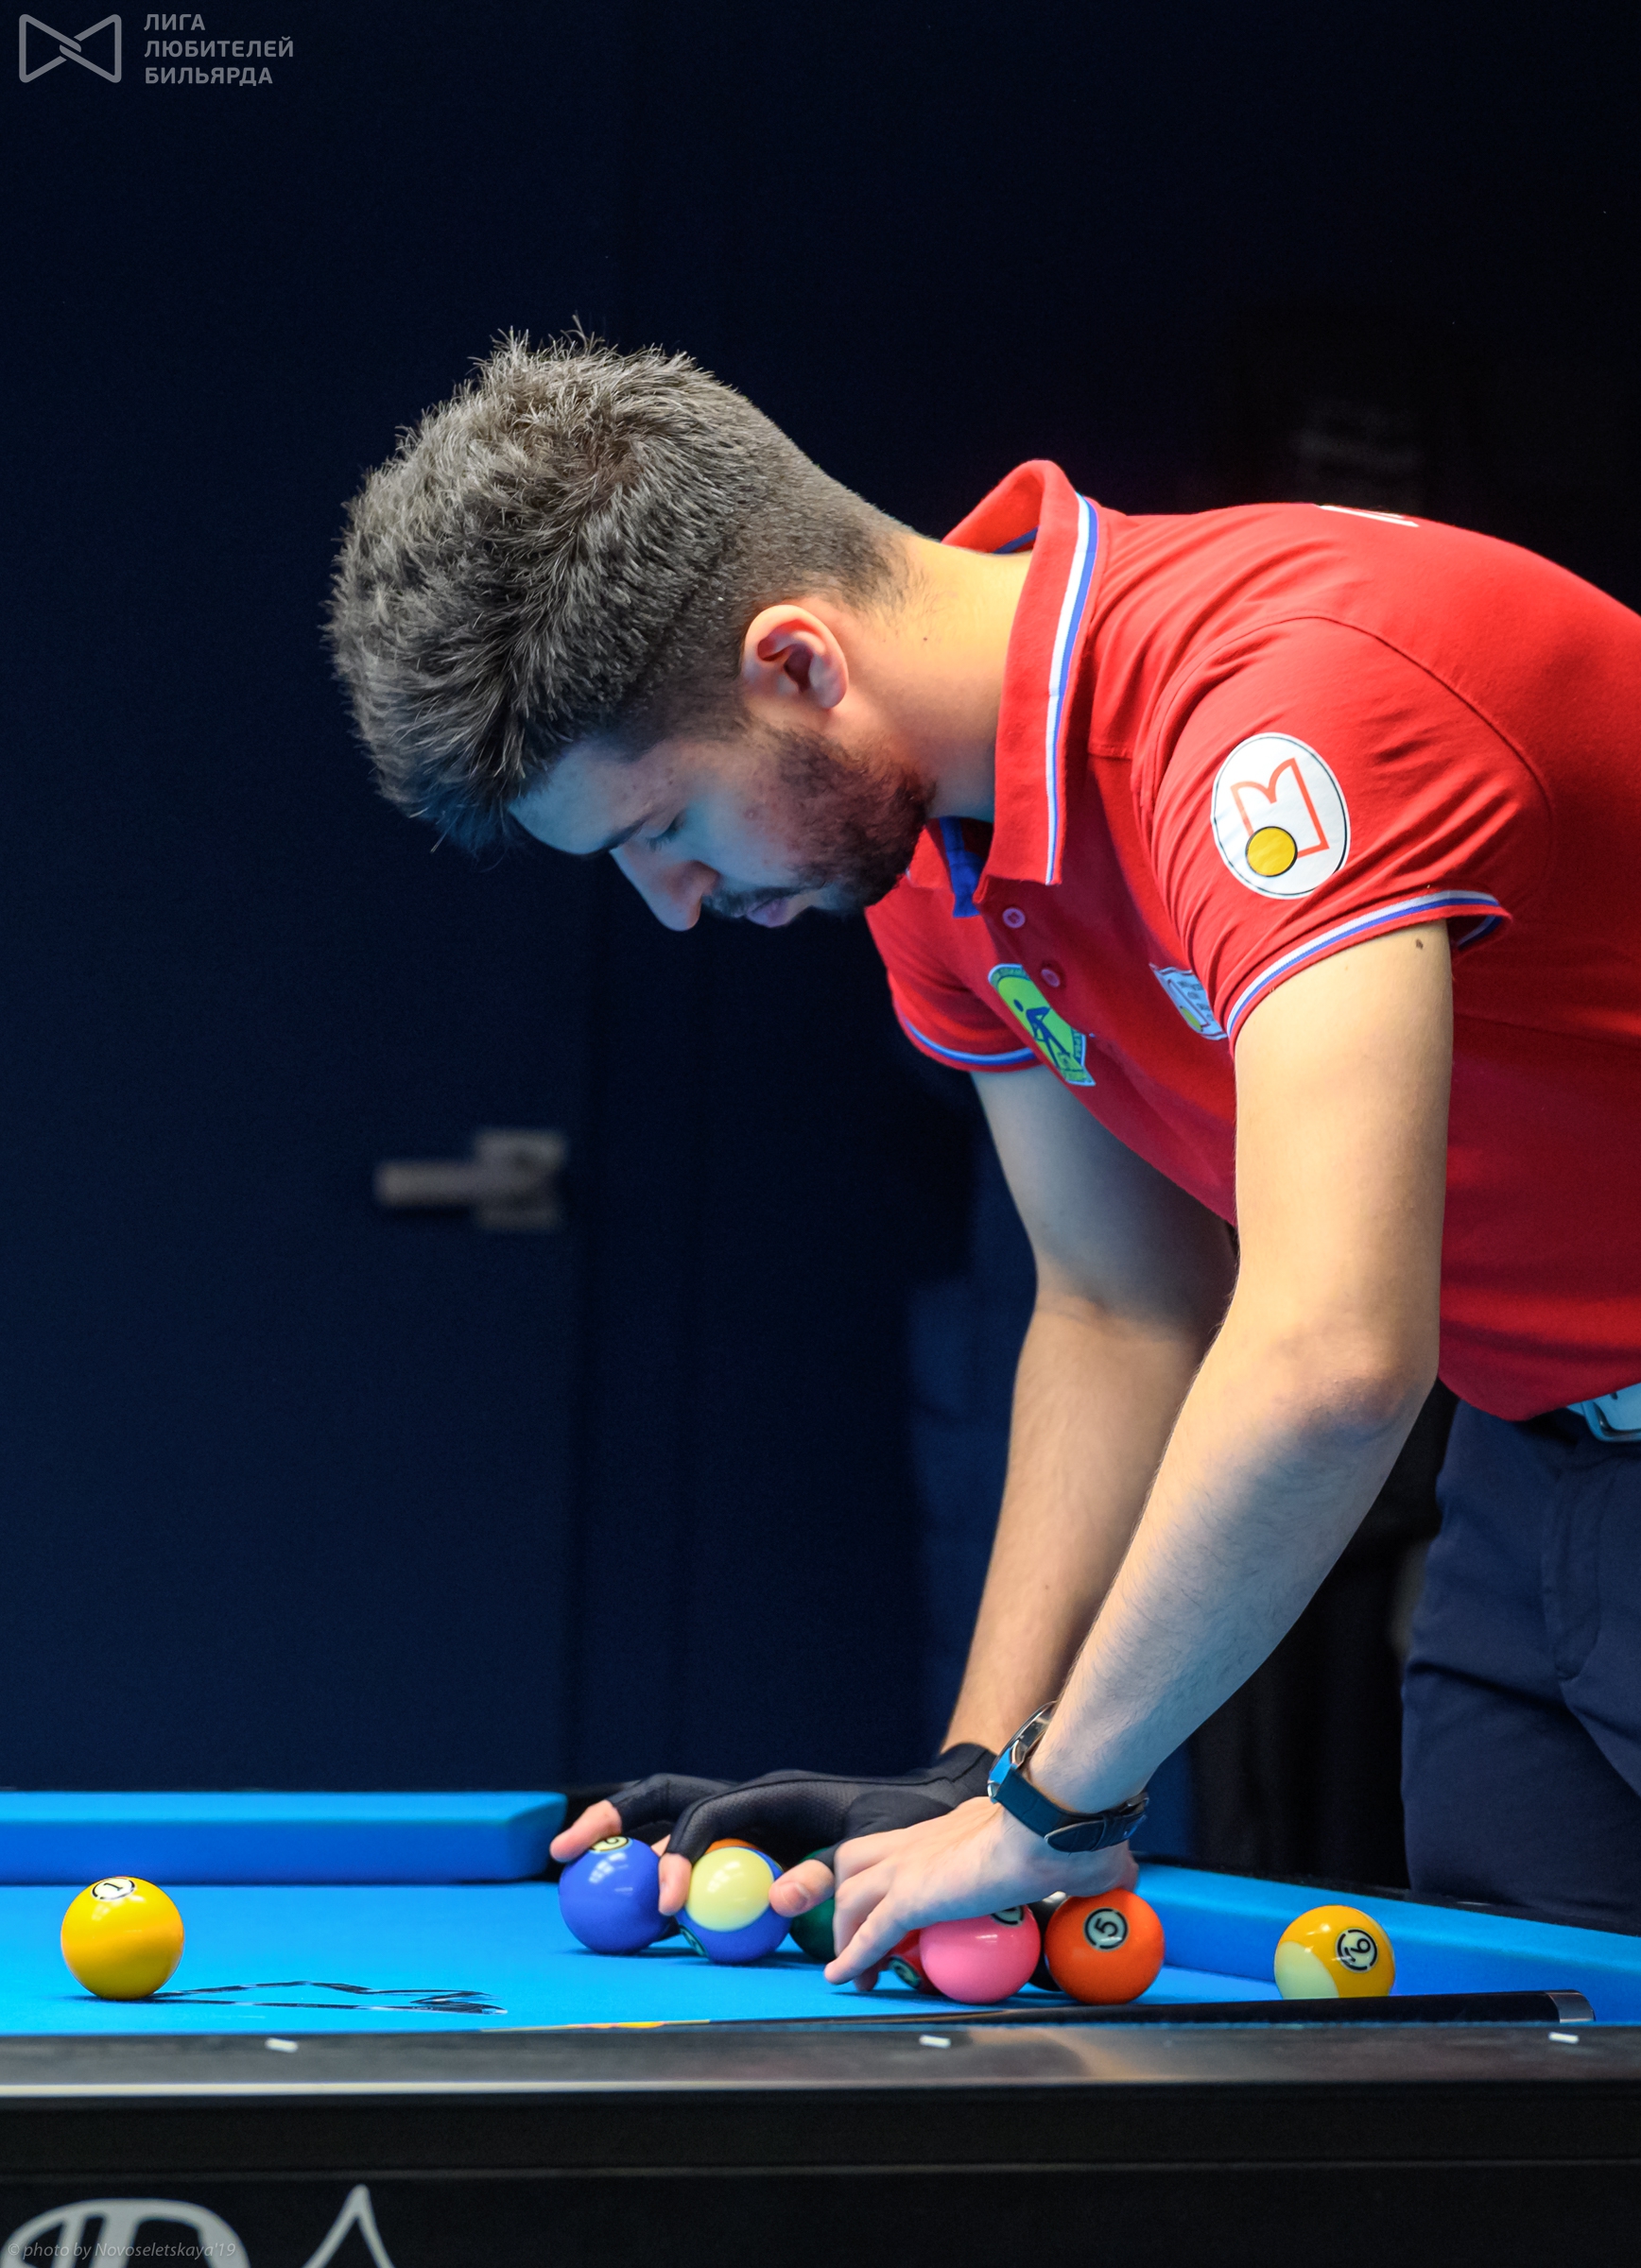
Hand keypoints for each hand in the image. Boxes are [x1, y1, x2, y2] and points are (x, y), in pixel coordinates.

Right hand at [548, 1748, 996, 1920]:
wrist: (927, 1807)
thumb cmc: (906, 1825)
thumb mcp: (874, 1847)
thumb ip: (826, 1871)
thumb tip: (777, 1899)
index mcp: (776, 1794)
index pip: (706, 1815)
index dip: (676, 1855)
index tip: (663, 1903)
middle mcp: (750, 1798)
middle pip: (663, 1797)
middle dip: (611, 1819)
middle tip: (562, 1853)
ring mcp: (744, 1818)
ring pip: (665, 1817)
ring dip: (618, 1837)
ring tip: (571, 1866)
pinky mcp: (746, 1841)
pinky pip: (688, 1849)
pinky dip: (653, 1867)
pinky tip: (631, 1904)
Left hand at [825, 1797, 1137, 1984]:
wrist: (1051, 1824)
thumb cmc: (1070, 1833)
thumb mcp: (1079, 1855)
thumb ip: (1092, 1870)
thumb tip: (1125, 1881)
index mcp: (958, 1828)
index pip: (910, 1849)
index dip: (897, 1875)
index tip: (903, 1909)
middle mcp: (924, 1841)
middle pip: (860, 1861)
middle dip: (851, 1898)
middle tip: (862, 1937)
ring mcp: (911, 1866)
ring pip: (852, 1894)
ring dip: (846, 1931)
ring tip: (853, 1971)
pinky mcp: (911, 1895)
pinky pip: (869, 1930)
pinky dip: (853, 1954)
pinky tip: (846, 1979)